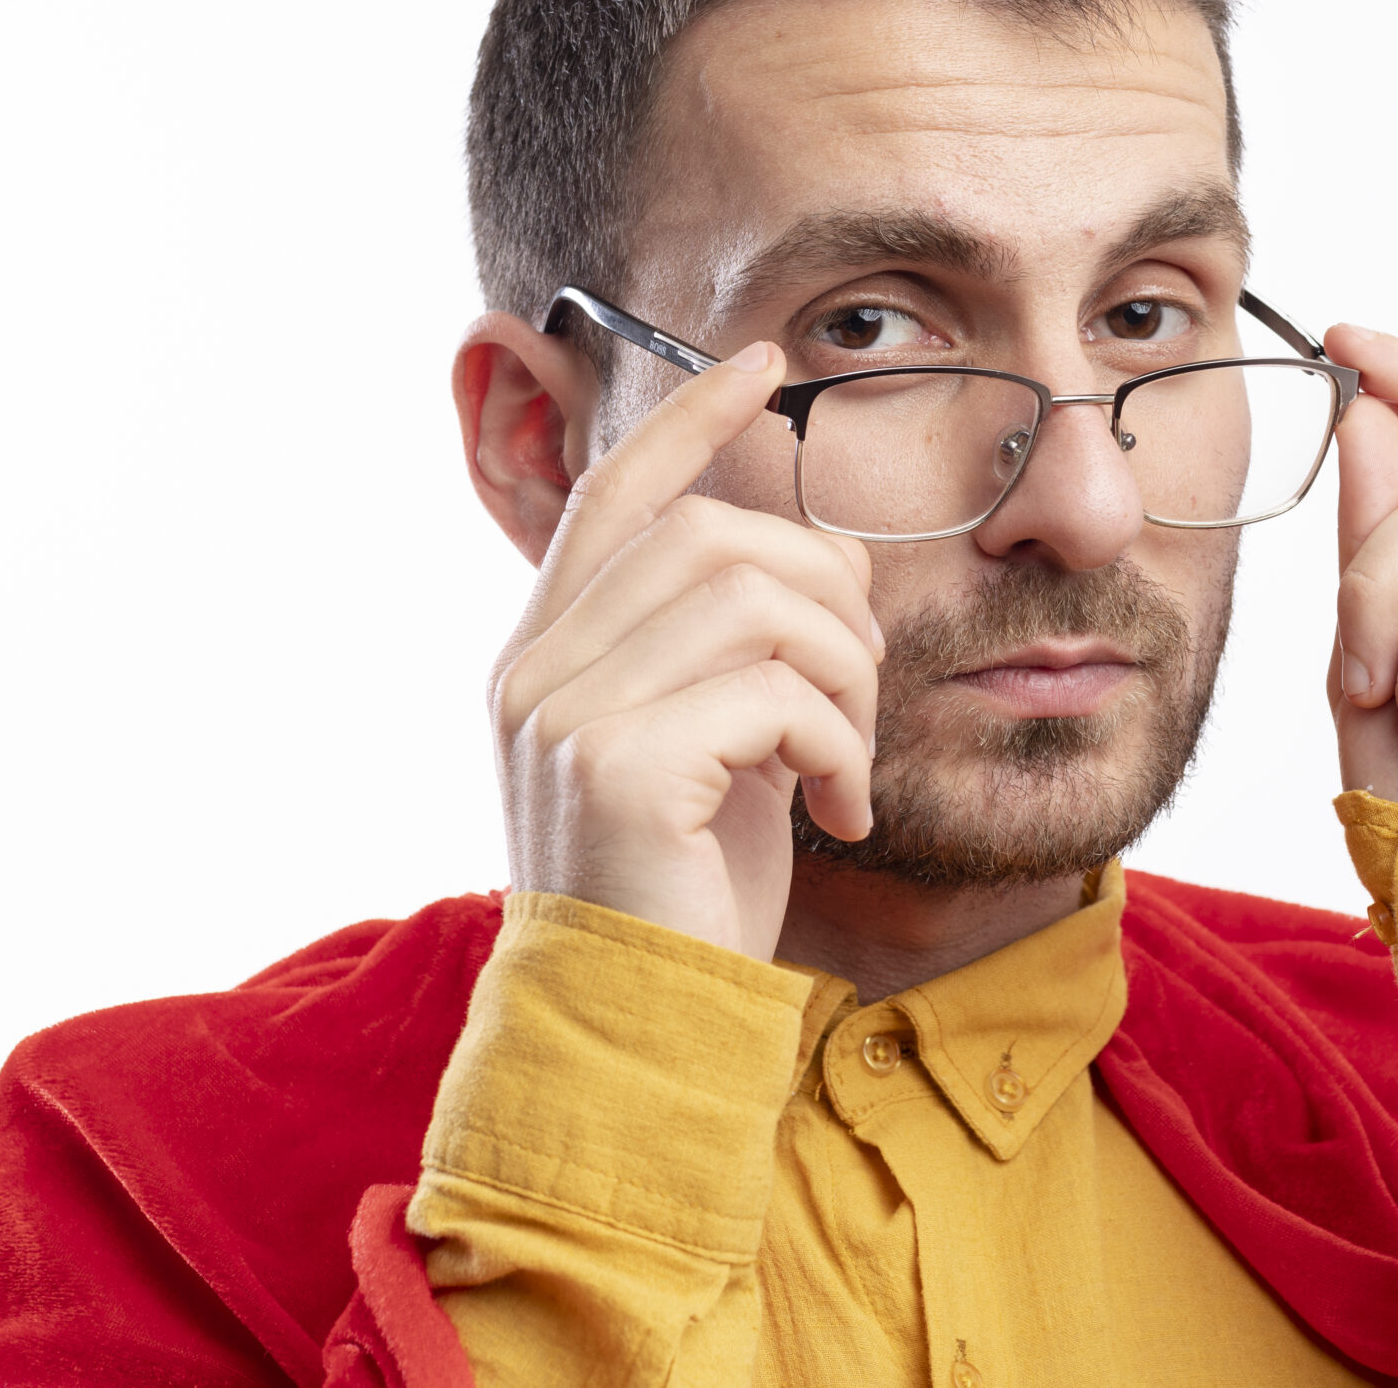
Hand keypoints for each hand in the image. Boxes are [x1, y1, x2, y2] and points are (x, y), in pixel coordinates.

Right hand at [491, 342, 884, 959]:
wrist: (636, 1032)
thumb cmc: (683, 896)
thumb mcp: (714, 750)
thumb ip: (734, 652)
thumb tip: (825, 550)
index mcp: (547, 657)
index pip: (615, 493)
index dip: (692, 419)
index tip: (768, 365)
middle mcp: (536, 671)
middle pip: (712, 534)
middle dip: (825, 589)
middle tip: (861, 685)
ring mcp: (564, 713)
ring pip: (753, 597)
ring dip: (844, 671)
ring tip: (850, 760)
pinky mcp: (616, 764)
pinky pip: (774, 691)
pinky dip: (838, 742)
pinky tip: (840, 813)